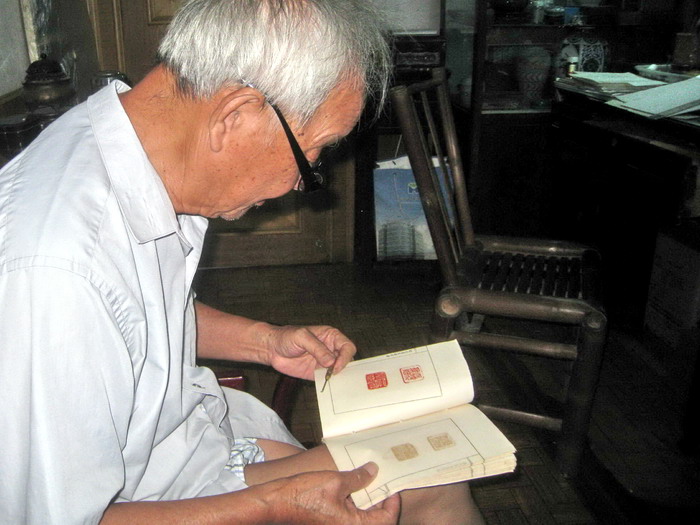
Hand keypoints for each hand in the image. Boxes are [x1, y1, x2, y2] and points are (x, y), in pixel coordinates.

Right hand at [256, 463, 399, 524]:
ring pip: (363, 518)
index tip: (392, 486)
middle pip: (376, 520)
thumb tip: (373, 471)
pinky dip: (355, 503)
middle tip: (382, 481)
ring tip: (367, 479)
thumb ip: (357, 478)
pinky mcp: (331, 523)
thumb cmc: (304, 495)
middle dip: (380, 500)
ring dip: (367, 500)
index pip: (386, 519)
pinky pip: (350, 516)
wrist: (277, 503)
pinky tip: (352, 485)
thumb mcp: (335, 481)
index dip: (392, 502)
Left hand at [263, 325, 355, 379]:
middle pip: (346, 359)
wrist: (272, 349)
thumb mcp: (302, 337)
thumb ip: (317, 348)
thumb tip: (331, 361)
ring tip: (330, 381)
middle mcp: (330, 349)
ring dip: (338, 377)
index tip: (336, 366)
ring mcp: (324, 362)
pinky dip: (329, 383)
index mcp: (331, 336)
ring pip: (339, 371)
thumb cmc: (286, 337)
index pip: (347, 346)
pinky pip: (328, 379)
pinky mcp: (317, 373)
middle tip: (333, 374)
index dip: (345, 357)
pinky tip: (326, 386)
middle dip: (343, 367)